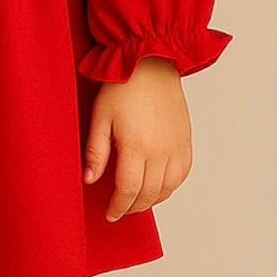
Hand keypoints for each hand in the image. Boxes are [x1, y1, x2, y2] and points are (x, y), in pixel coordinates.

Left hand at [83, 57, 192, 221]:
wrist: (151, 62)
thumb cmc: (122, 86)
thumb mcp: (100, 117)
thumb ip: (96, 152)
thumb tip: (90, 180)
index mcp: (137, 146)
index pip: (128, 190)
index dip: (118, 207)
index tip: (110, 214)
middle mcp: (160, 151)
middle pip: (148, 194)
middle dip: (132, 207)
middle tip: (120, 210)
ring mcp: (176, 146)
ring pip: (168, 188)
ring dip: (152, 200)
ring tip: (137, 201)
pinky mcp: (185, 140)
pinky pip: (182, 173)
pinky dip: (171, 186)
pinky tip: (159, 186)